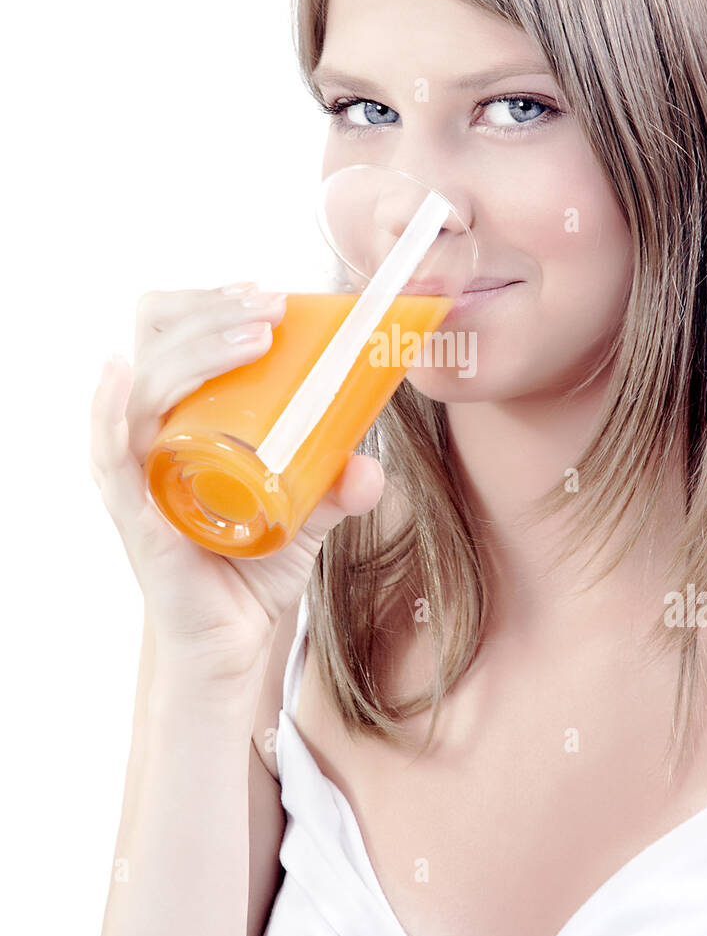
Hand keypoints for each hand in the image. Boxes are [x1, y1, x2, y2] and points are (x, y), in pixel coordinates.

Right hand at [89, 283, 384, 689]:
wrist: (233, 641)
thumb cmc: (253, 564)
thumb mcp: (308, 514)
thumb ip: (338, 487)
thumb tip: (369, 468)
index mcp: (186, 417)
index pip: (176, 334)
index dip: (211, 304)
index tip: (266, 295)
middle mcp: (153, 434)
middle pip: (161, 343)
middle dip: (215, 314)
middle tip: (271, 308)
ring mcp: (140, 471)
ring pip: (148, 385)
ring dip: (198, 346)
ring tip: (257, 335)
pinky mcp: (137, 513)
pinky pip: (108, 453)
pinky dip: (107, 409)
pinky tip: (119, 372)